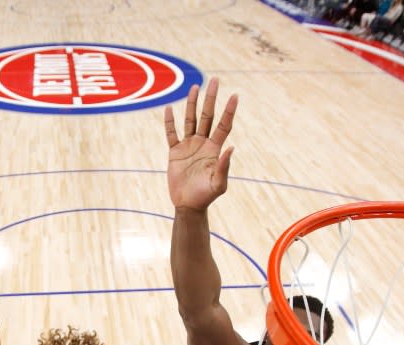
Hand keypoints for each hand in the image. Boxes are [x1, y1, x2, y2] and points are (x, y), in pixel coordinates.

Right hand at [164, 79, 237, 211]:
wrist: (188, 205)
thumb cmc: (205, 196)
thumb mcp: (218, 184)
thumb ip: (224, 167)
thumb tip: (231, 148)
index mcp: (215, 149)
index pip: (223, 125)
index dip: (229, 111)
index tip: (235, 95)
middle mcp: (202, 143)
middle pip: (207, 116)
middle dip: (211, 99)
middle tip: (215, 80)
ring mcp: (188, 146)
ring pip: (190, 120)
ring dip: (192, 104)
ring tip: (194, 88)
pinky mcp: (175, 152)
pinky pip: (171, 134)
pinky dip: (170, 122)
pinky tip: (169, 109)